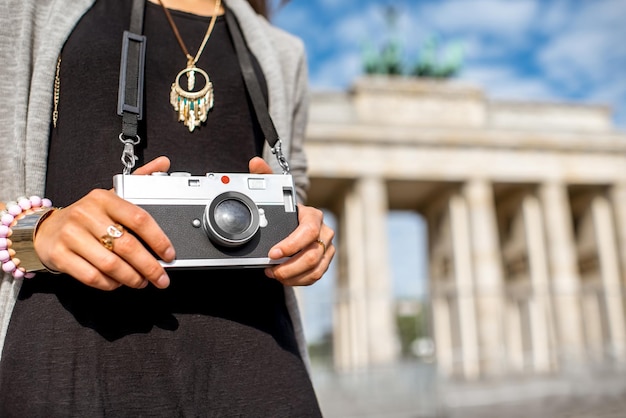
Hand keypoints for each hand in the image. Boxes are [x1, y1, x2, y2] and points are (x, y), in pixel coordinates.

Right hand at [33, 156, 175, 289]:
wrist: (48, 229)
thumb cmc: (88, 215)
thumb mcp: (111, 195)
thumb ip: (139, 179)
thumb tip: (164, 162)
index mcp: (103, 197)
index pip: (139, 218)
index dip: (159, 239)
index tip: (169, 254)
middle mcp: (86, 214)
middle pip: (127, 246)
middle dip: (149, 267)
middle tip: (161, 278)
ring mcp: (71, 235)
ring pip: (110, 264)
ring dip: (132, 278)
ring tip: (142, 281)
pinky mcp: (60, 255)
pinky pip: (92, 276)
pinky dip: (110, 284)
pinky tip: (118, 283)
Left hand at [249, 157, 334, 285]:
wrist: (297, 220)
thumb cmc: (286, 208)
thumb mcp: (276, 191)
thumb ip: (266, 176)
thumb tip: (255, 162)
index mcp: (313, 216)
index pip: (308, 231)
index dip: (291, 245)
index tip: (272, 253)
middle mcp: (324, 232)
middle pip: (312, 255)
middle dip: (289, 266)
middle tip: (271, 269)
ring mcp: (327, 248)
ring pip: (315, 269)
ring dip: (293, 275)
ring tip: (275, 274)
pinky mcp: (324, 261)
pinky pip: (316, 275)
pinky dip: (299, 280)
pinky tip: (284, 278)